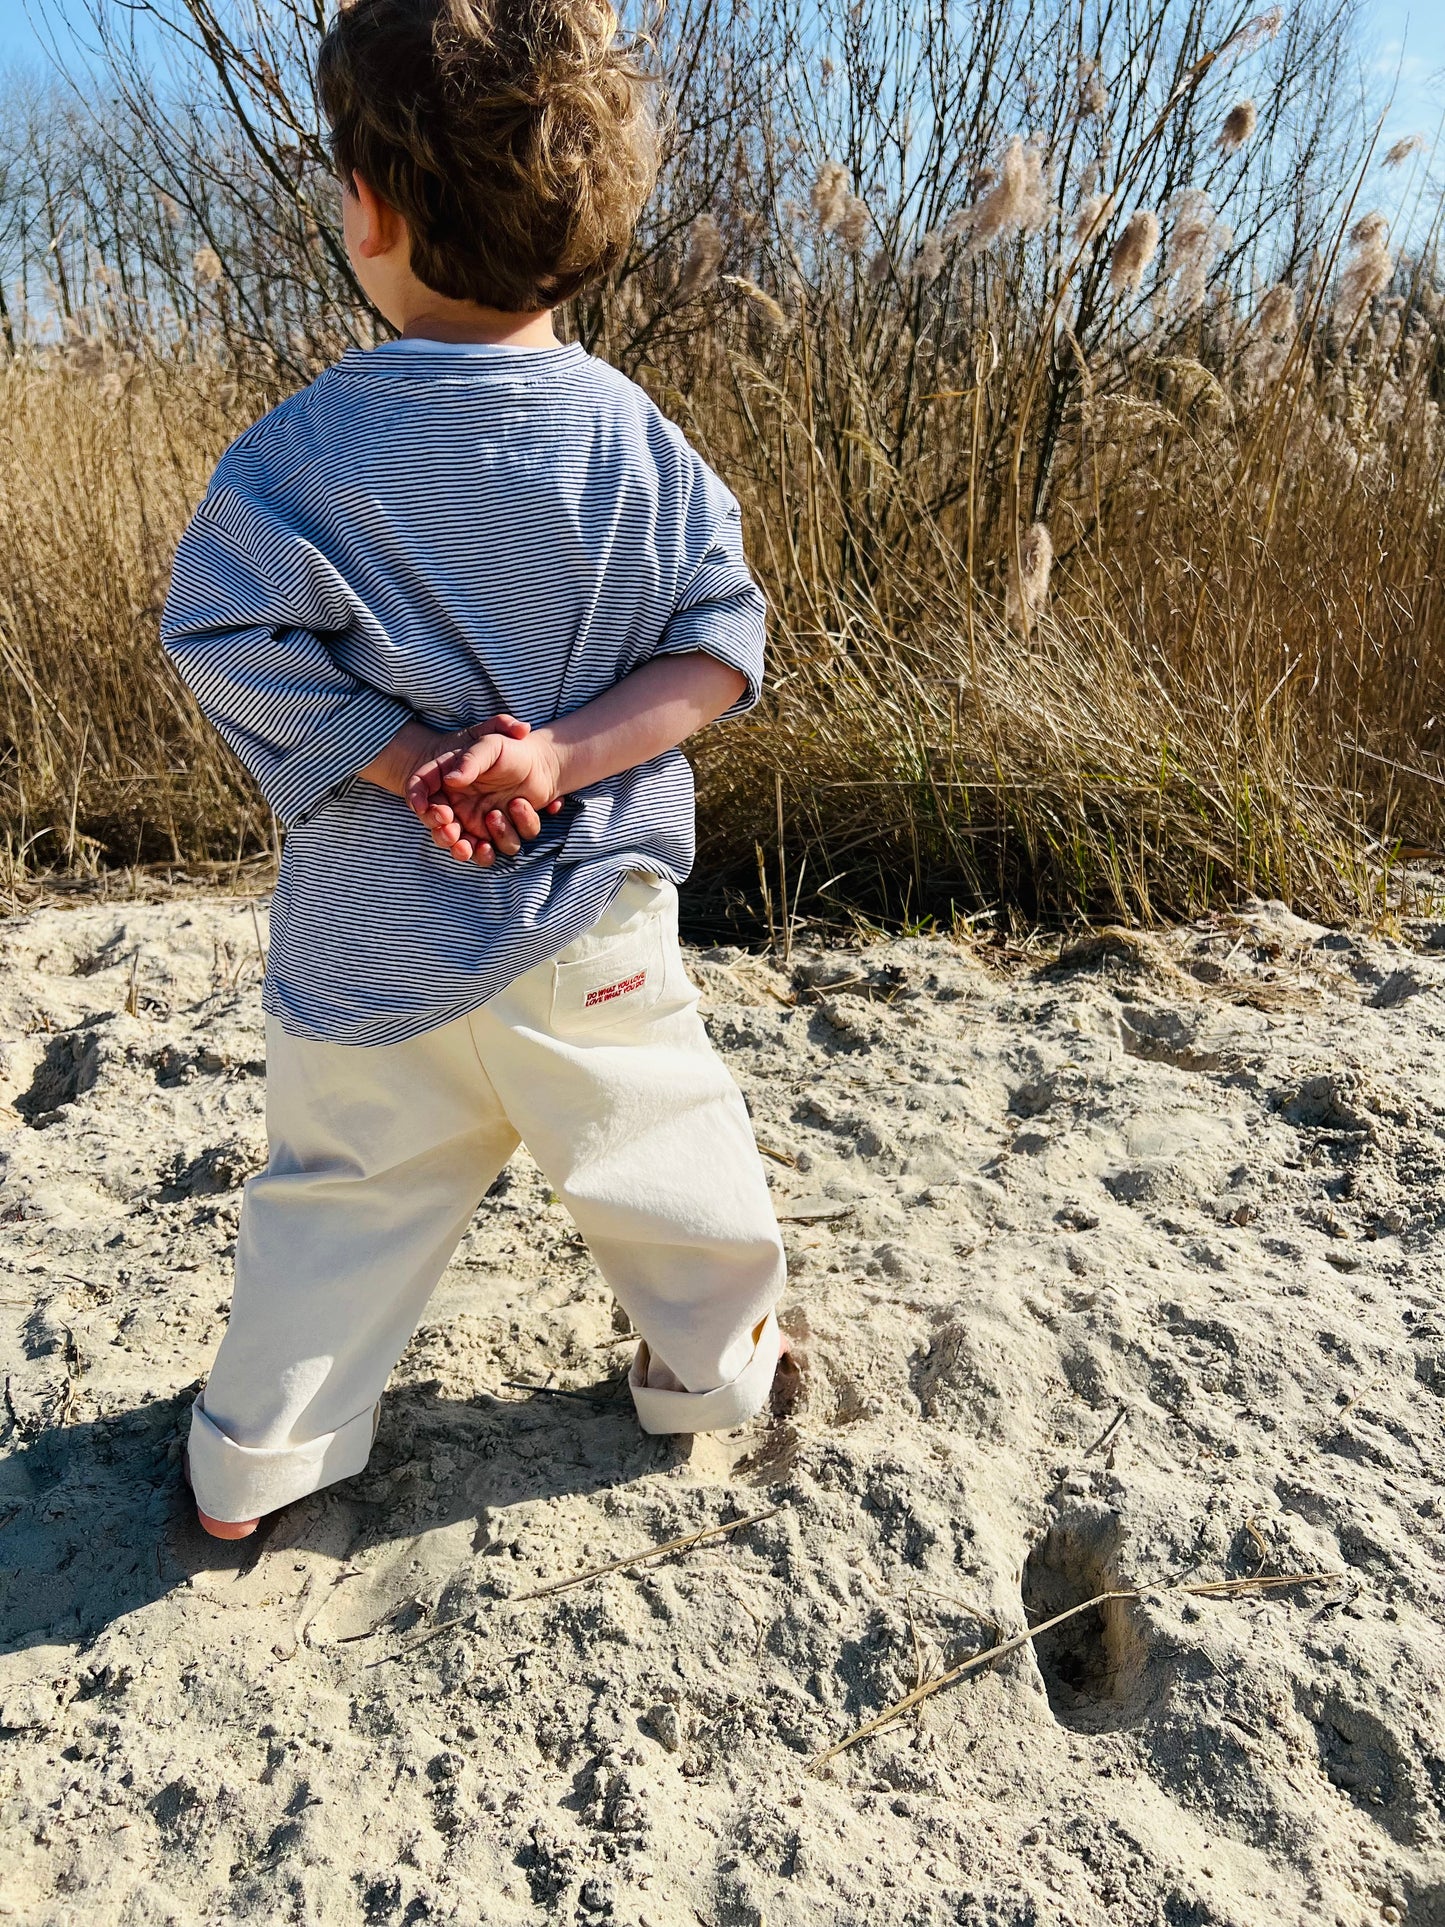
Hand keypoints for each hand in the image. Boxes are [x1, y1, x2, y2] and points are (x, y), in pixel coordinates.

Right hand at [406, 717, 564, 864]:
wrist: (539, 767)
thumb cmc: (510, 751)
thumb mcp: (490, 745)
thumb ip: (472, 758)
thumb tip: (452, 779)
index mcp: (446, 775)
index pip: (419, 785)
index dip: (415, 796)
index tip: (420, 805)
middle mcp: (454, 801)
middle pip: (434, 821)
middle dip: (438, 828)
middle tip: (449, 828)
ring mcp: (471, 821)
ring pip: (456, 842)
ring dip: (458, 846)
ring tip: (466, 843)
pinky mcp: (490, 836)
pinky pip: (483, 851)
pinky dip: (482, 853)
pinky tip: (488, 845)